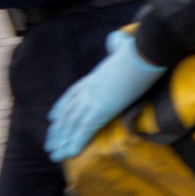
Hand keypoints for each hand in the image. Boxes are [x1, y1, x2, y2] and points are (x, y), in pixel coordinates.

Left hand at [45, 29, 165, 161]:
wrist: (145, 51)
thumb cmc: (140, 48)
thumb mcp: (124, 45)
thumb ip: (117, 46)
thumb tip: (117, 40)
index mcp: (95, 76)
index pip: (72, 93)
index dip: (61, 107)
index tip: (52, 118)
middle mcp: (90, 88)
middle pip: (68, 111)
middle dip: (58, 130)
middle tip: (50, 145)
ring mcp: (94, 97)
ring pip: (73, 123)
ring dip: (63, 141)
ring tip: (55, 154)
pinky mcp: (102, 108)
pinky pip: (86, 128)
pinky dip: (76, 142)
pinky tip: (69, 153)